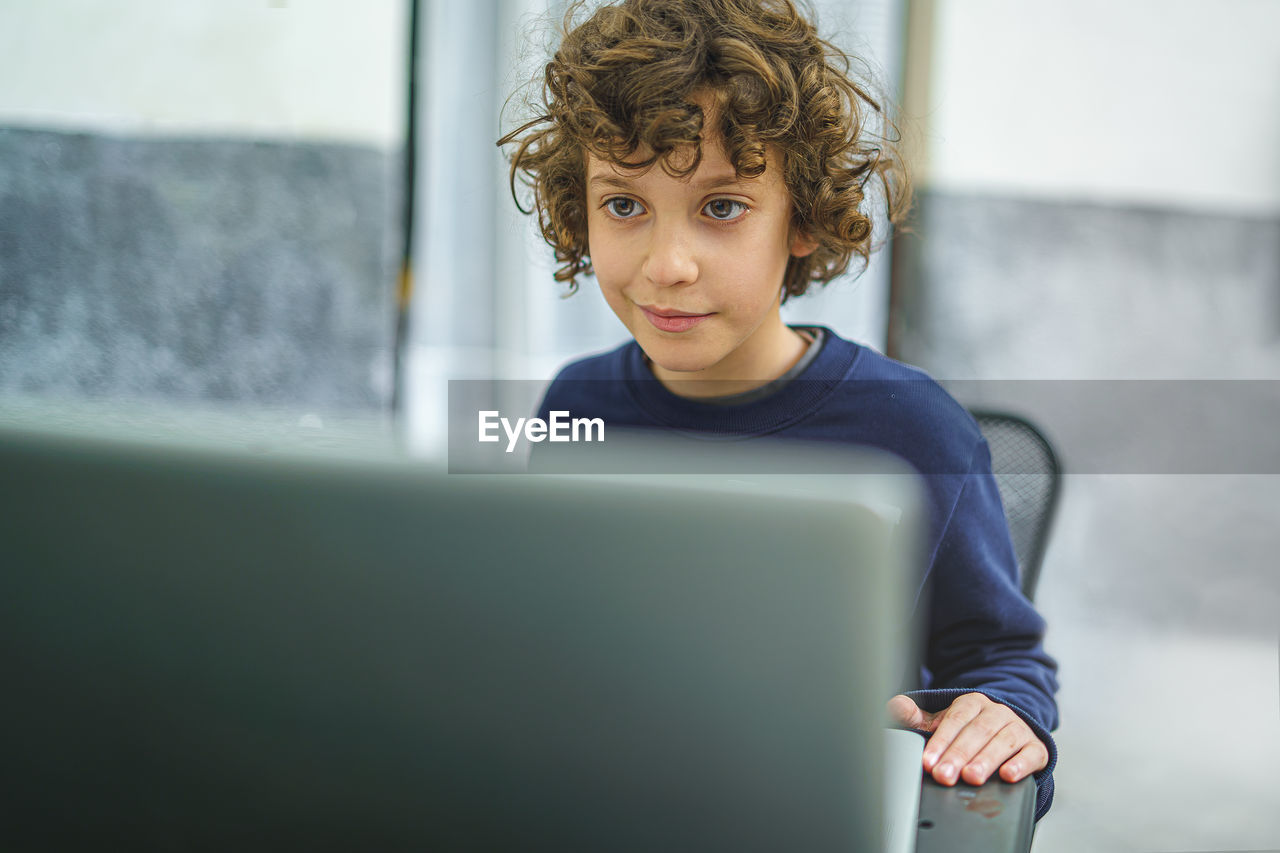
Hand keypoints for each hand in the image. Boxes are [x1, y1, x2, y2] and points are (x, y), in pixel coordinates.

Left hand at [887, 692, 1047, 785]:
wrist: (1008, 731)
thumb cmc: (970, 730)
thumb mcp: (944, 722)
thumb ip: (919, 718)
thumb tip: (895, 706)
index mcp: (972, 703)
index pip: (954, 721)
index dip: (940, 742)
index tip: (927, 761)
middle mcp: (997, 712)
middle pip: (977, 733)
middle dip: (958, 755)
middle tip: (944, 775)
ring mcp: (1018, 729)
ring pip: (1002, 742)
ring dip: (986, 760)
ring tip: (972, 777)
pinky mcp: (1036, 747)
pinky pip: (1031, 754)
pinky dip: (1020, 764)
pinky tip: (1008, 775)